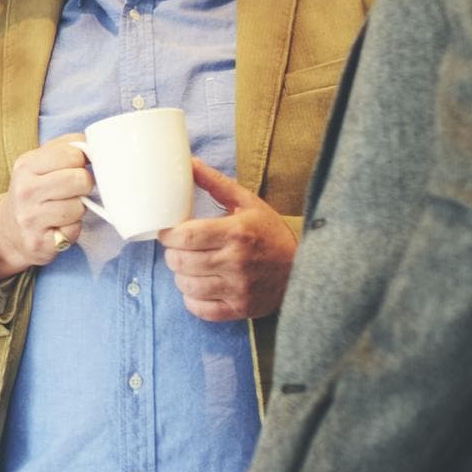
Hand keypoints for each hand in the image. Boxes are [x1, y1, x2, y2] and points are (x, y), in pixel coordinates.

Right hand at [0, 134, 93, 283]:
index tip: (76, 168)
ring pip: (78, 207)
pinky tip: (59, 226)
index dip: (82, 161)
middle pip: (80, 179)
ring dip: (78, 209)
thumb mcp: (39, 163)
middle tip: (75, 190)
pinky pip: (73, 230)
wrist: (9, 231)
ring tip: (63, 209)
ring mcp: (30, 217)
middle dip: (84, 185)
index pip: (72, 154)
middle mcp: (25, 190)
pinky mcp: (40, 242)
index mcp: (26, 165)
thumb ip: (66, 148)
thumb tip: (97, 144)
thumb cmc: (34, 192)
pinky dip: (72, 228)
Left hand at [156, 162, 296, 321]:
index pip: (185, 237)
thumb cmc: (270, 233)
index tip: (168, 232)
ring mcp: (238, 288)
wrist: (304, 269)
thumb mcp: (248, 203)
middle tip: (179, 248)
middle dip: (172, 253)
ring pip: (186, 285)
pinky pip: (199, 308)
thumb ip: (216, 183)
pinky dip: (192, 298)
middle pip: (180, 261)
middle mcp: (236, 262)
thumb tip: (189, 163)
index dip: (167, 235)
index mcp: (237, 233)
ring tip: (190, 266)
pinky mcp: (239, 308)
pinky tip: (200, 285)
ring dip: (181, 275)